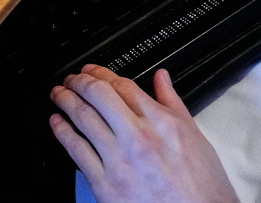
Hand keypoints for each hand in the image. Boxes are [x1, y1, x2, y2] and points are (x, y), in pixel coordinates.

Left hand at [50, 65, 238, 202]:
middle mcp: (139, 138)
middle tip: (71, 79)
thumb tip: (162, 78)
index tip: (92, 70)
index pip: (124, 86)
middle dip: (79, 82)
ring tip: (59, 95)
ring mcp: (120, 161)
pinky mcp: (106, 185)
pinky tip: (57, 124)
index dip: (102, 73)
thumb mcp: (196, 139)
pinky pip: (77, 151)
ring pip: (84, 118)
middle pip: (99, 95)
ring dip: (66, 101)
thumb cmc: (203, 189)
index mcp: (163, 123)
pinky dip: (63, 132)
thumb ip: (173, 103)